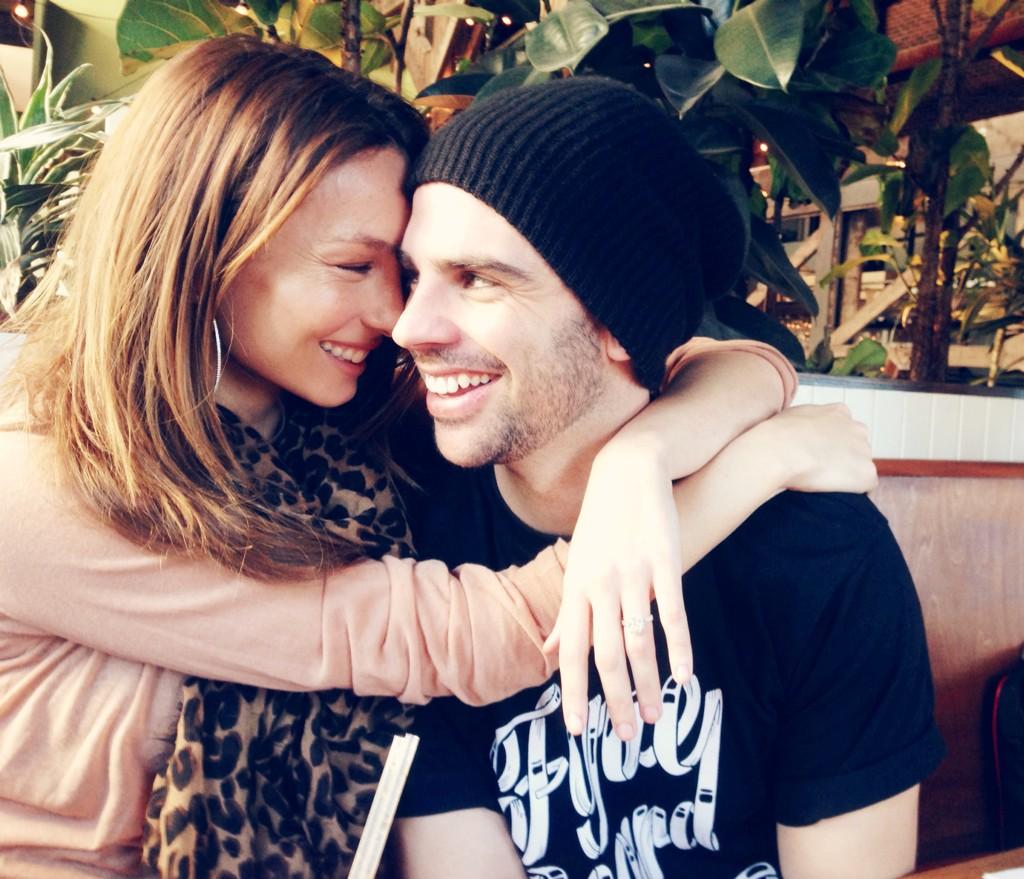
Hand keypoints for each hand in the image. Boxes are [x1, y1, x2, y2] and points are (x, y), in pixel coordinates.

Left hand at [544, 438, 689, 741]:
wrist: (627, 470)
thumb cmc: (600, 524)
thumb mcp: (576, 567)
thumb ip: (566, 613)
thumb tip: (551, 651)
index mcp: (576, 590)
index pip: (571, 652)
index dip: (572, 692)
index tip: (578, 730)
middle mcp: (600, 586)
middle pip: (604, 655)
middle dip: (615, 700)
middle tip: (626, 737)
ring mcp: (632, 575)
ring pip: (638, 641)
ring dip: (647, 684)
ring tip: (656, 717)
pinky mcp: (663, 562)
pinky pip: (672, 613)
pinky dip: (679, 648)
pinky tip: (684, 676)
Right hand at [755, 404, 877, 494]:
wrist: (779, 451)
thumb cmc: (777, 436)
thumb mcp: (791, 416)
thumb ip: (806, 421)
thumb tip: (800, 432)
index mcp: (838, 412)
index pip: (844, 430)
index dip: (831, 446)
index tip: (817, 456)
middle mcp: (857, 428)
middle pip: (856, 448)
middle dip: (843, 459)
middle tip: (820, 472)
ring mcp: (864, 451)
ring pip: (860, 467)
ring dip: (846, 476)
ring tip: (822, 484)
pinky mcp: (867, 473)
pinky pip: (866, 487)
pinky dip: (852, 492)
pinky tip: (833, 493)